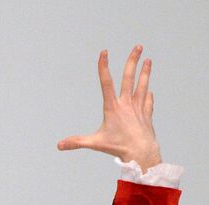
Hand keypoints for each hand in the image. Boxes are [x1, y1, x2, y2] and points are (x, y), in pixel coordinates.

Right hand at [56, 46, 160, 170]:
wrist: (142, 153)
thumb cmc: (118, 148)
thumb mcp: (95, 143)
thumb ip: (77, 142)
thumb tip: (59, 145)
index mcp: (113, 107)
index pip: (106, 82)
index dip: (104, 66)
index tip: (104, 52)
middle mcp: (127, 104)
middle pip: (129, 78)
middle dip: (133, 61)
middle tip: (138, 47)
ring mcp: (138, 108)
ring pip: (142, 85)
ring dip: (145, 72)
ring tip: (148, 60)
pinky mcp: (146, 115)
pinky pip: (147, 102)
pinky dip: (148, 96)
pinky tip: (149, 91)